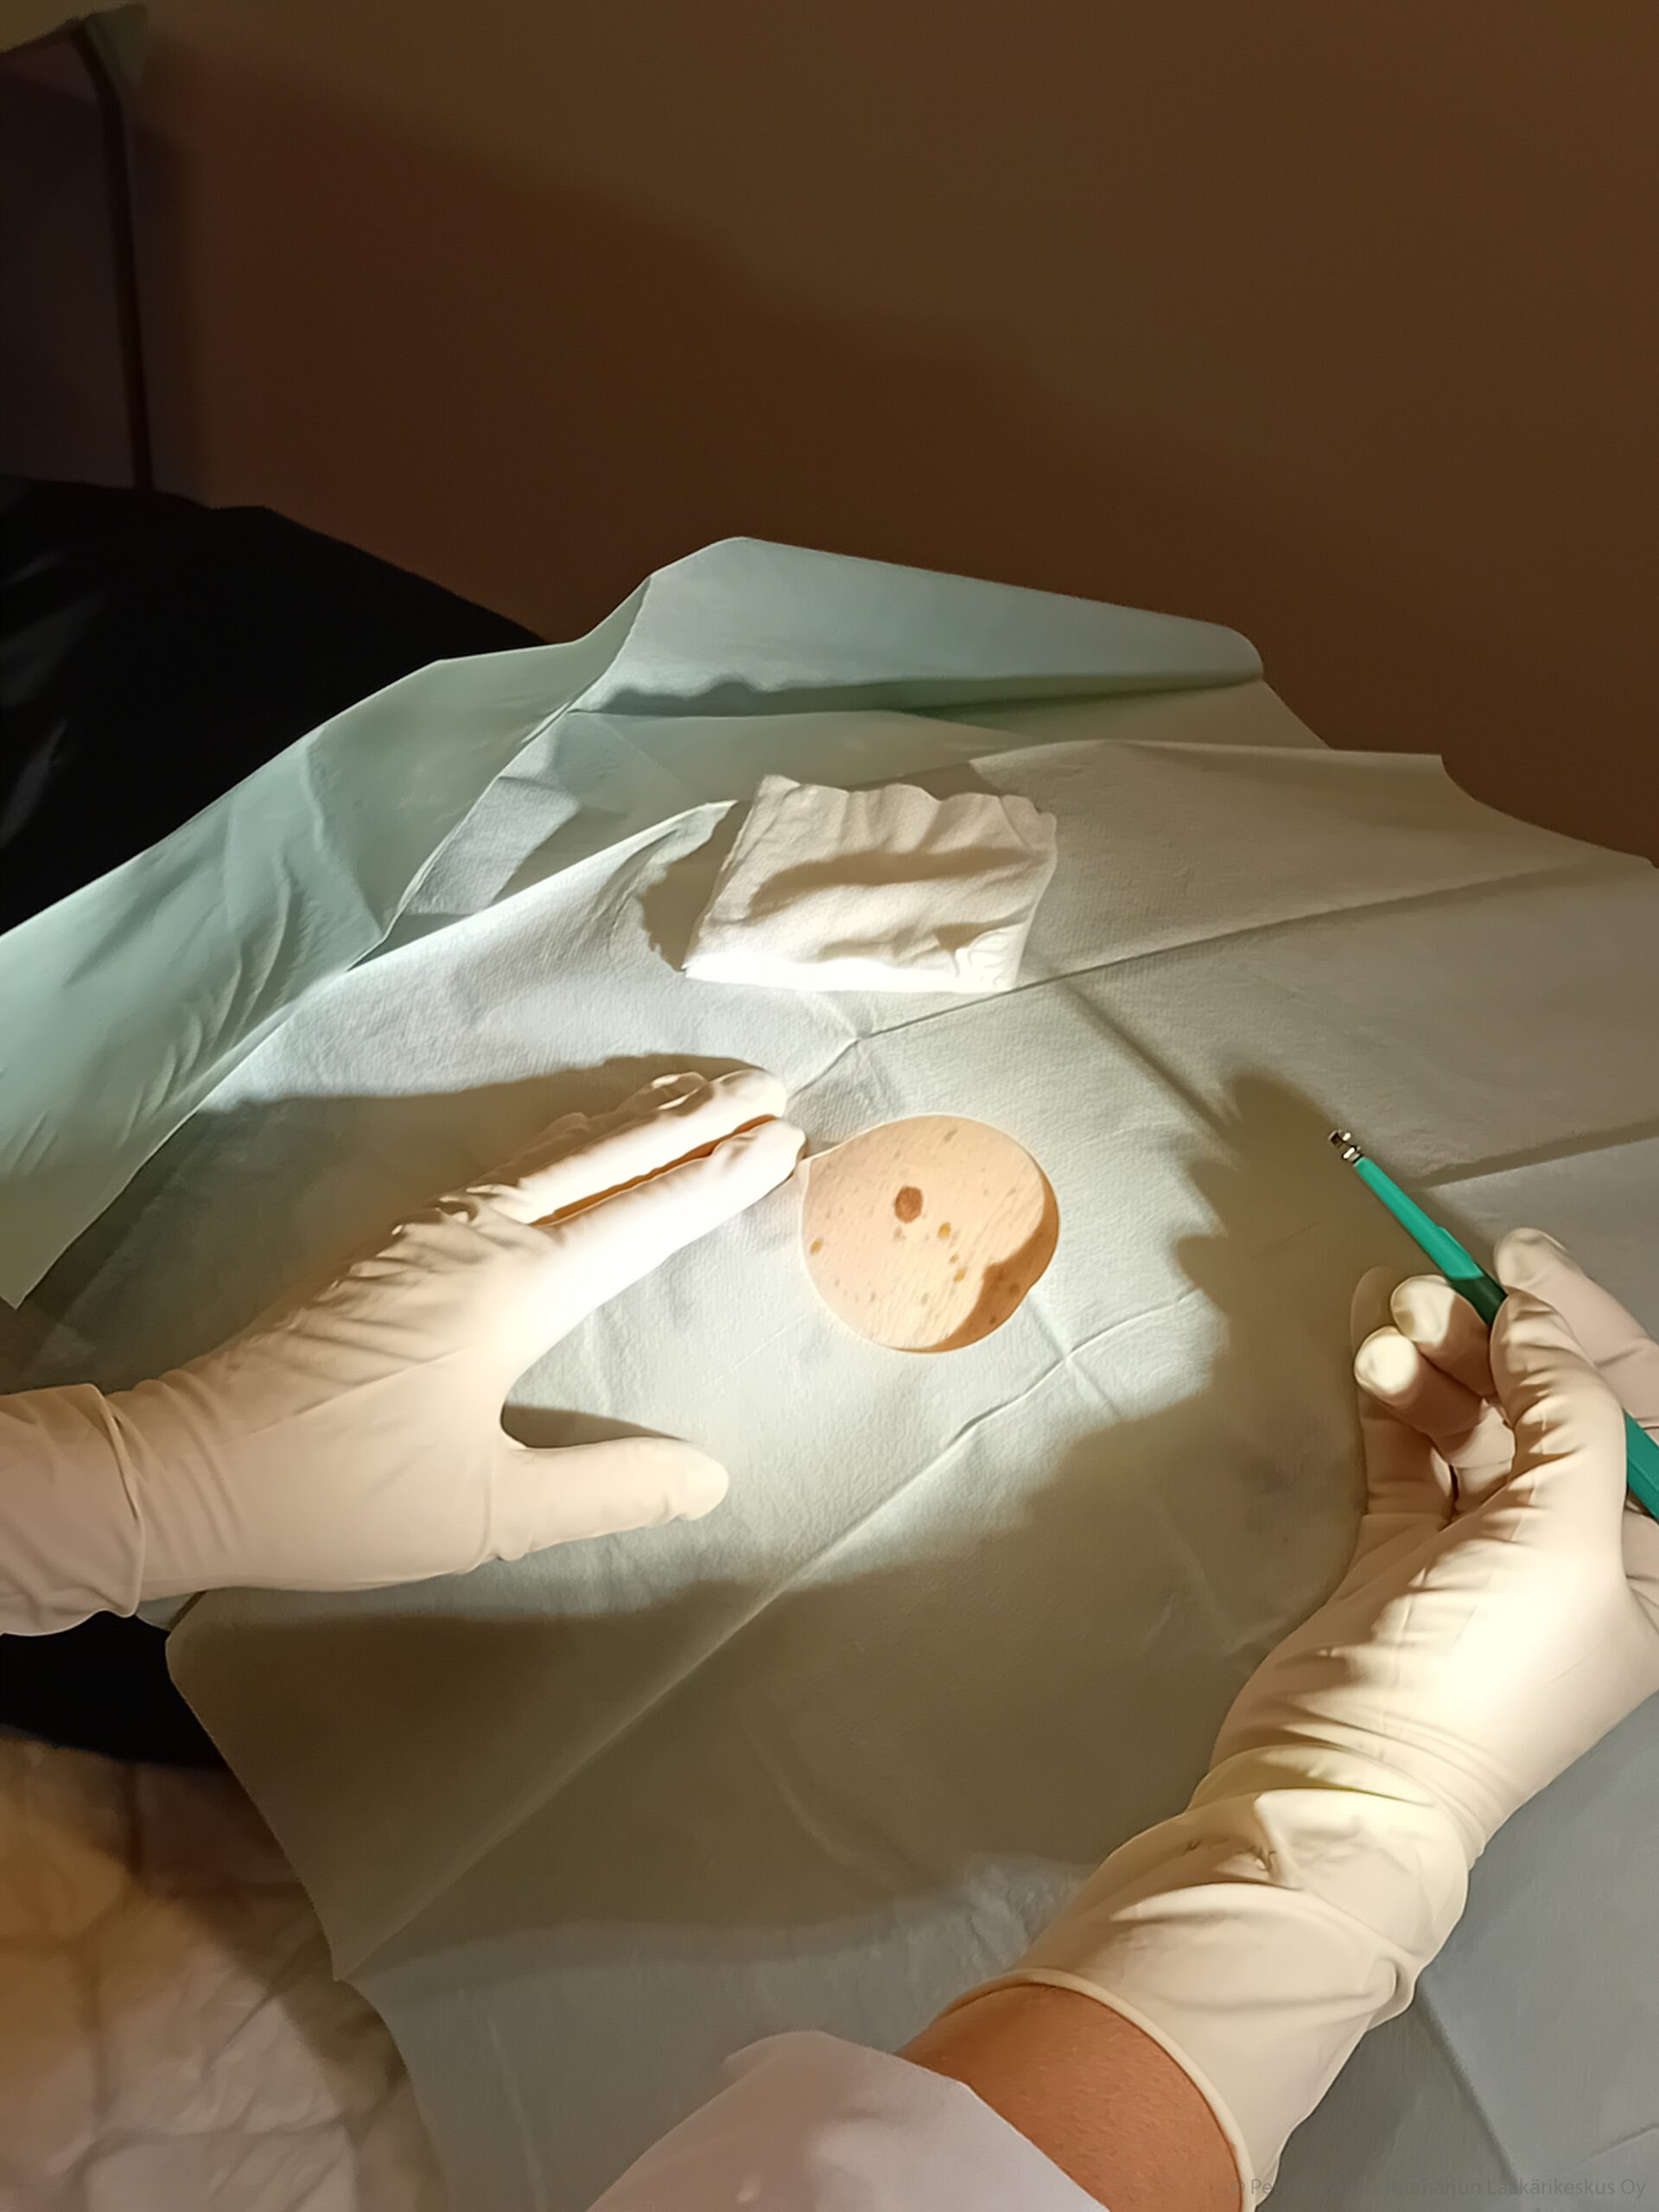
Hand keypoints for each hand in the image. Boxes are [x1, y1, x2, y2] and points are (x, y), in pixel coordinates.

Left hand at [0, 1071, 801, 1625]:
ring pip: (553, 1145)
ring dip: (631, 1114)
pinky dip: (571, 1134)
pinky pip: (509, 1159)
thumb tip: (713, 1477)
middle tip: (768, 1079)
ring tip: (694, 1089)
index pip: (643, 1215)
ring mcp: (427, 1226)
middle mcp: (476, 1233)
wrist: (190, 1465)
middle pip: (604, 1153)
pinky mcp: (392, 1238)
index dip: (717, 1177)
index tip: (785, 1136)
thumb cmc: (343, 1494)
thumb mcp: (488, 1513)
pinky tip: (576, 1136)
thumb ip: (609, 1489)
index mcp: (513, 1286)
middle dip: (690, 1115)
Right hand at [965, 1231, 1658, 2197]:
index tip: (1517, 1264)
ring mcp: (1487, 1552)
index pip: (1641, 1410)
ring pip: (1476, 1418)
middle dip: (1497, 1338)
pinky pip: (1411, 1448)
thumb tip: (1530, 1313)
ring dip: (1434, 1360)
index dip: (1584, 1327)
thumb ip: (1566, 1406)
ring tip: (1385, 1326)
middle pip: (1554, 1406)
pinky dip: (1392, 1397)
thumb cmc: (1479, 1676)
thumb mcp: (1561, 1535)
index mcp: (1650, 1560)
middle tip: (1431, 1286)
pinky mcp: (1402, 1553)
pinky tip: (1366, 1354)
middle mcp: (1580, 1551)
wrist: (1338, 1781)